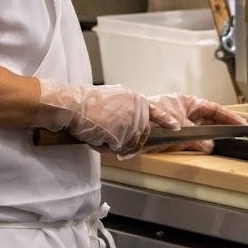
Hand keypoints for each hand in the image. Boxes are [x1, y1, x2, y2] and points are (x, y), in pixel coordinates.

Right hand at [33, 79, 179, 154]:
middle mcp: (136, 108)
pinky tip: (97, 138)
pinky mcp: (123, 133)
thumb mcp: (112, 99)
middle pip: (143, 134)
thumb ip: (126, 110)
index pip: (154, 110)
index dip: (165, 120)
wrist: (73, 105)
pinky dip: (107, 148)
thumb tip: (130, 126)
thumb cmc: (85, 104)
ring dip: (116, 145)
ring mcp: (131, 121)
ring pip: (131, 143)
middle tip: (112, 141)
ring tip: (100, 135)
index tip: (175, 127)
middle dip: (131, 142)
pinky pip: (119, 149)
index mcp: (133, 99)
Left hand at [145, 93, 246, 153]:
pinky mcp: (171, 136)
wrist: (130, 124)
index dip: (228, 117)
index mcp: (187, 103)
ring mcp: (178, 124)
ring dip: (207, 138)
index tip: (240, 124)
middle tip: (233, 135)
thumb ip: (197, 137)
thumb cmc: (152, 116)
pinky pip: (188, 141)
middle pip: (208, 120)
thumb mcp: (180, 126)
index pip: (213, 109)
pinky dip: (196, 145)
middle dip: (219, 128)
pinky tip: (201, 149)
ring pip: (199, 132)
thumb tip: (209, 145)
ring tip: (217, 144)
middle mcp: (184, 112)